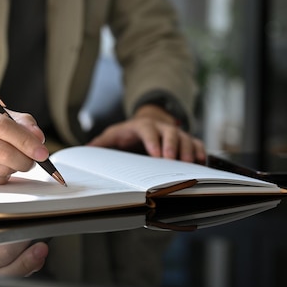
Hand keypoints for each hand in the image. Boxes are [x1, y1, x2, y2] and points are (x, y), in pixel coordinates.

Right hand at [0, 98, 50, 183]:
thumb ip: (18, 121)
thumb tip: (38, 138)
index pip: (3, 127)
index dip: (27, 141)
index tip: (42, 152)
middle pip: (3, 153)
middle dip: (25, 160)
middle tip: (33, 160)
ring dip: (12, 169)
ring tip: (10, 160)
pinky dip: (0, 178)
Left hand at [87, 104, 205, 162]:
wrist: (146, 122)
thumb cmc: (128, 133)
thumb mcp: (113, 134)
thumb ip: (101, 142)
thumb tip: (85, 150)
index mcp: (143, 125)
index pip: (148, 130)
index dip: (153, 141)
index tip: (156, 154)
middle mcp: (161, 127)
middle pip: (170, 132)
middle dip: (173, 145)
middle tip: (173, 159)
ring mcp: (175, 133)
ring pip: (185, 138)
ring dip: (188, 150)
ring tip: (190, 164)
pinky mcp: (184, 140)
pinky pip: (196, 143)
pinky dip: (200, 152)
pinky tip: (201, 163)